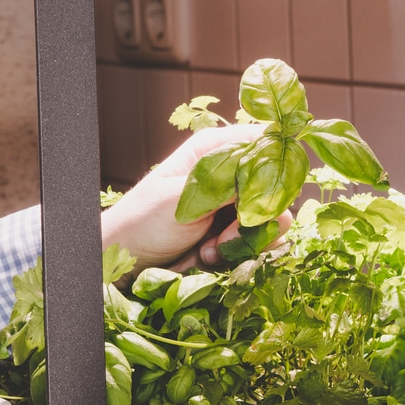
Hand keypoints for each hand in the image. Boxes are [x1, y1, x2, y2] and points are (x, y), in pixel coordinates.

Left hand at [101, 125, 292, 271]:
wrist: (128, 261)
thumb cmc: (144, 220)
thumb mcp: (182, 196)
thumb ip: (226, 184)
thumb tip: (265, 173)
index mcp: (215, 149)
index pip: (264, 143)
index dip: (274, 165)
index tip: (264, 193)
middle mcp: (231, 173)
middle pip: (276, 184)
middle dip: (258, 214)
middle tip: (227, 232)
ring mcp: (236, 205)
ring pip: (274, 217)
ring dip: (248, 238)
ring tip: (213, 248)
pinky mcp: (237, 233)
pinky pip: (263, 241)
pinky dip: (243, 253)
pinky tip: (212, 256)